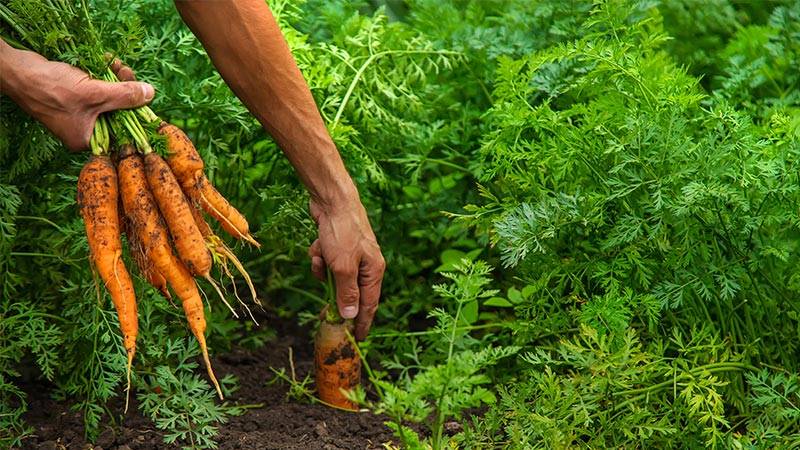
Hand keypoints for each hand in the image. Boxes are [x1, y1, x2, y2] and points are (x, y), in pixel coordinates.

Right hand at [0, 40, 153, 150]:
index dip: (136, 112)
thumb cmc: (50, 88)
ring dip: (115, 79)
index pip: (123, 131)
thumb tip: (150, 94)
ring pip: (108, 98)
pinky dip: (102, 76)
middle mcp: (83, 130)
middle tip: (126, 71)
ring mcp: (78, 114)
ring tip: (115, 63)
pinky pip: (96, 89)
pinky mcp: (73, 98)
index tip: (144, 94)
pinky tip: (106, 61)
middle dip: (125, 90)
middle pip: (117, 112)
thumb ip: (124, 96)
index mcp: (87, 139)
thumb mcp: (94, 93)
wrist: (16, 71)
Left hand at [309, 196, 384, 340]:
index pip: (370, 304)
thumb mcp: (343, 267)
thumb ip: (347, 294)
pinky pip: (326, 262)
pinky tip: (317, 245)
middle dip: (334, 294)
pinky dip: (319, 257)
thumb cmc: (342, 232)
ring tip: (320, 257)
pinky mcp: (338, 247)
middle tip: (324, 310)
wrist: (332, 200)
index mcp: (374, 271)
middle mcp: (366, 264)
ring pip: (333, 276)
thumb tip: (352, 317)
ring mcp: (352, 255)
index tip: (357, 339)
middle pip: (349, 291)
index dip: (363, 323)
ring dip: (322, 270)